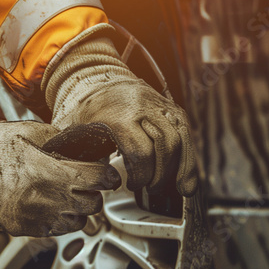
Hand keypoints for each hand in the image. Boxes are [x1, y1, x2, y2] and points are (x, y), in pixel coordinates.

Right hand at [0, 119, 120, 236]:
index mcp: (53, 172)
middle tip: (88, 185)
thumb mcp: (29, 132)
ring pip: (77, 223)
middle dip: (94, 194)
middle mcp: (48, 198)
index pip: (99, 179)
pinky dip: (59, 222)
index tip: (108, 175)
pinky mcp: (24, 228)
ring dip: (79, 211)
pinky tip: (52, 208)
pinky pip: (55, 231)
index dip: (108, 176)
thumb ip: (58, 137)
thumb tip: (78, 140)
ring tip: (70, 199)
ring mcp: (37, 216)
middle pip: (93, 204)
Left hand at [45, 26, 197, 195]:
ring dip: (181, 168)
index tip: (132, 185)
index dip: (140, 175)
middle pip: (165, 145)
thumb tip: (89, 181)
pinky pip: (187, 133)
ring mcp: (161, 106)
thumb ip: (82, 155)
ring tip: (176, 187)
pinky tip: (188, 177)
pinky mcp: (172, 108)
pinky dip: (190, 157)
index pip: (140, 150)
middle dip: (161, 174)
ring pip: (181, 138)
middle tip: (151, 188)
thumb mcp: (78, 131)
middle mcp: (144, 107)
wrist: (100, 79)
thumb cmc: (89, 110)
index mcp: (119, 114)